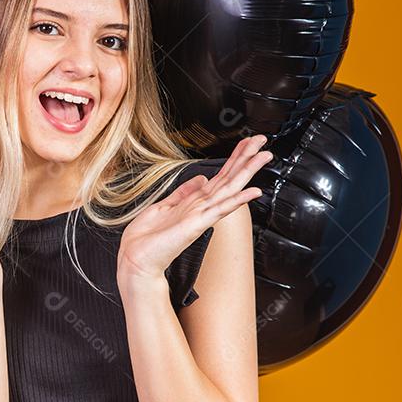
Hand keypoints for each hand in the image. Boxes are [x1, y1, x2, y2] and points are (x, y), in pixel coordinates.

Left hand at [117, 134, 272, 280]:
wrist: (137, 260)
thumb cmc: (146, 239)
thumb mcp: (164, 205)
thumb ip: (184, 192)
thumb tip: (200, 178)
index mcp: (194, 202)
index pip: (220, 175)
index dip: (234, 157)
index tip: (247, 143)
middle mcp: (201, 207)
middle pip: (230, 177)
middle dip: (246, 157)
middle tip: (262, 141)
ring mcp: (201, 215)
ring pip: (230, 188)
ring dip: (247, 171)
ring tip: (264, 157)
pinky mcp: (197, 224)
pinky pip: (221, 208)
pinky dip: (237, 199)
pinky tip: (252, 191)